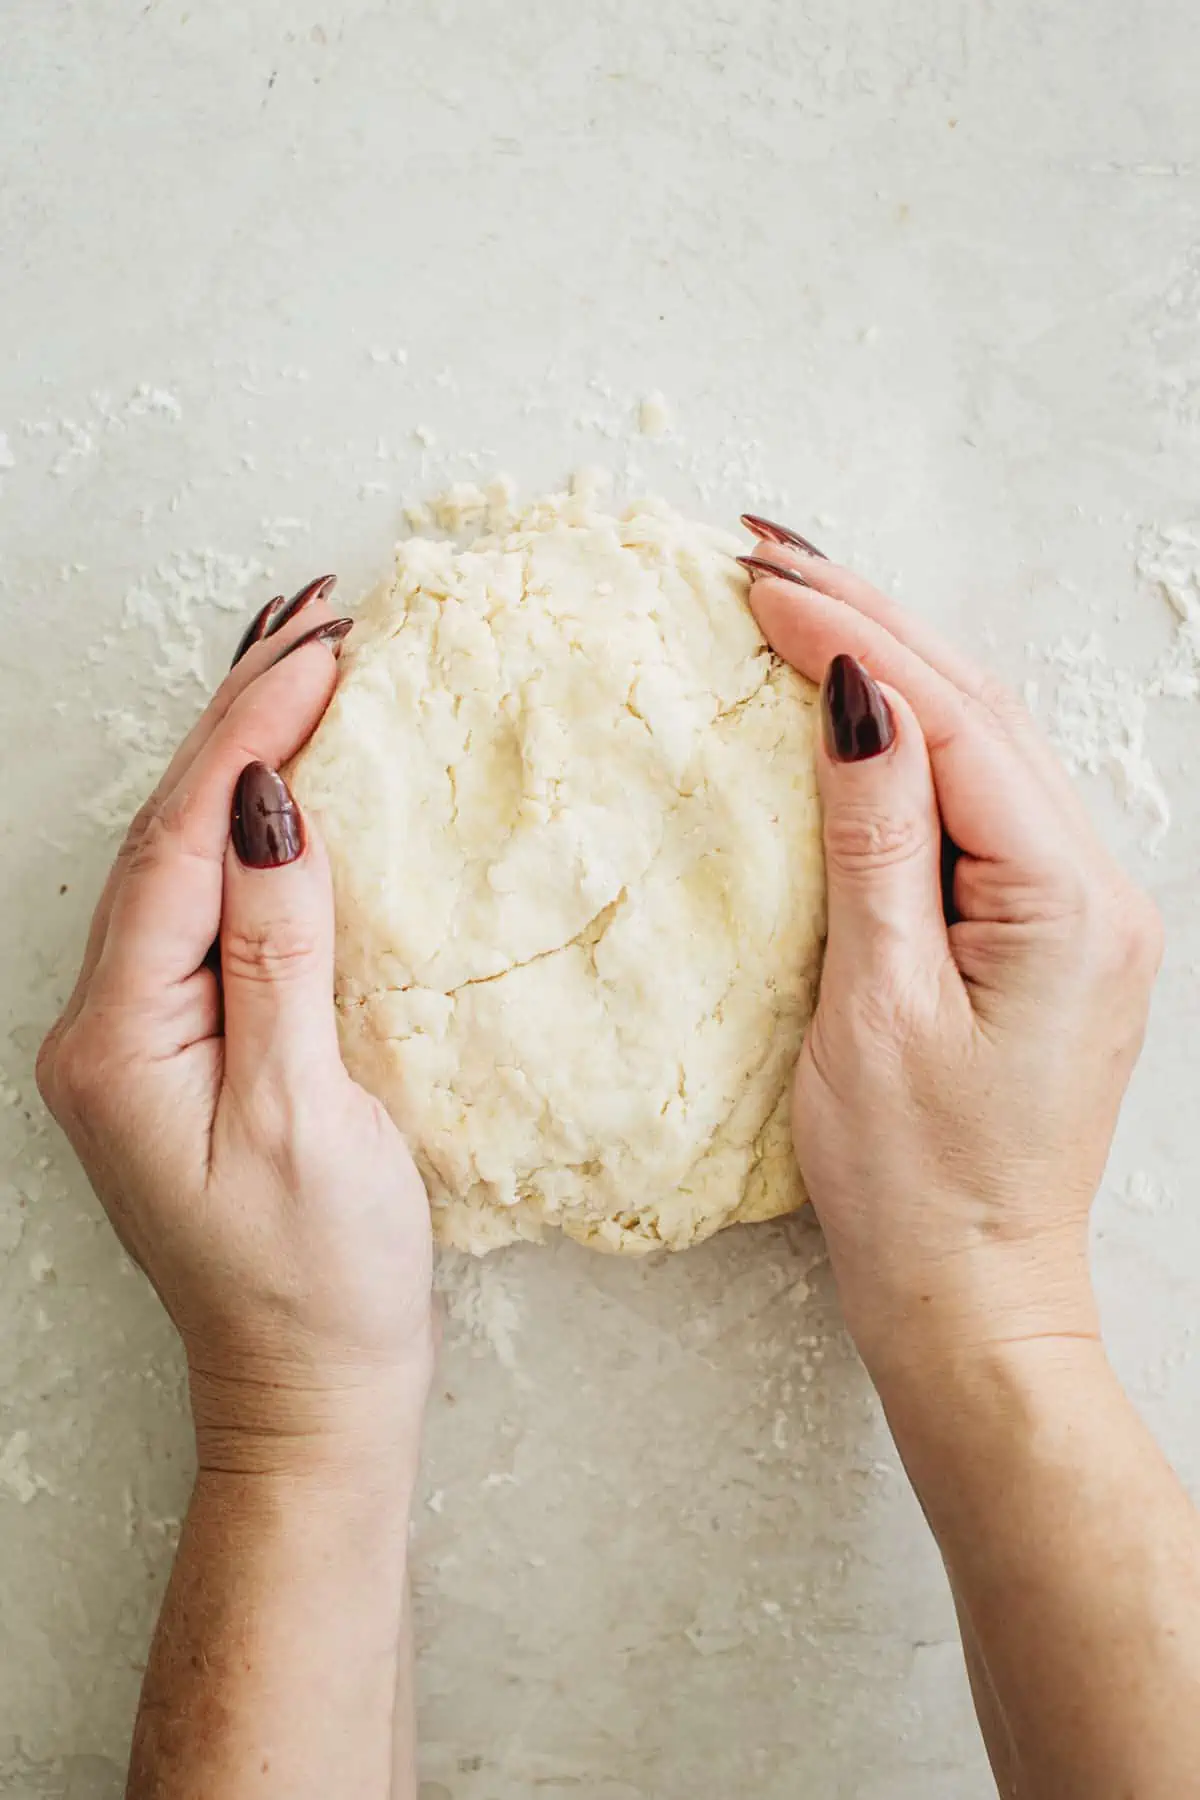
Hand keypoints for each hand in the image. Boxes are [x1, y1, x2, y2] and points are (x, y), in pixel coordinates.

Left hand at [37, 580, 433, 1475]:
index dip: (252, 731)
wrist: (309, 1391)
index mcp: (122, 1037)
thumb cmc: (316, 1279)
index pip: (186, 840)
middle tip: (317, 617)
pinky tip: (290, 785)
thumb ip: (279, 952)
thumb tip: (268, 809)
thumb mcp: (305, 1113)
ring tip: (303, 663)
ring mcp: (144, 1033)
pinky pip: (212, 903)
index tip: (325, 646)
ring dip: (245, 756)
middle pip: (170, 830)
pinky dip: (253, 828)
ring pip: (187, 856)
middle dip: (240, 716)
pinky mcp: (189, 1043)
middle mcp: (109, 1023)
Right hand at [740, 521, 1161, 1380]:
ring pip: (982, 745)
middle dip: (872, 621)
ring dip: (894, 666)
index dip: (853, 638)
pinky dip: (915, 739)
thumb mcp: (875, 1006)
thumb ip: (876, 841)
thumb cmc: (915, 1182)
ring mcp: (1077, 910)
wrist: (972, 1297)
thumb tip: (859, 698)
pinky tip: (860, 706)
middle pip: (979, 711)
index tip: (758, 579)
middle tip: (766, 552)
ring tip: (802, 598)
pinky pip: (978, 803)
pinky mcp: (1043, 935)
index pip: (950, 721)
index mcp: (1064, 901)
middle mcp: (1094, 890)